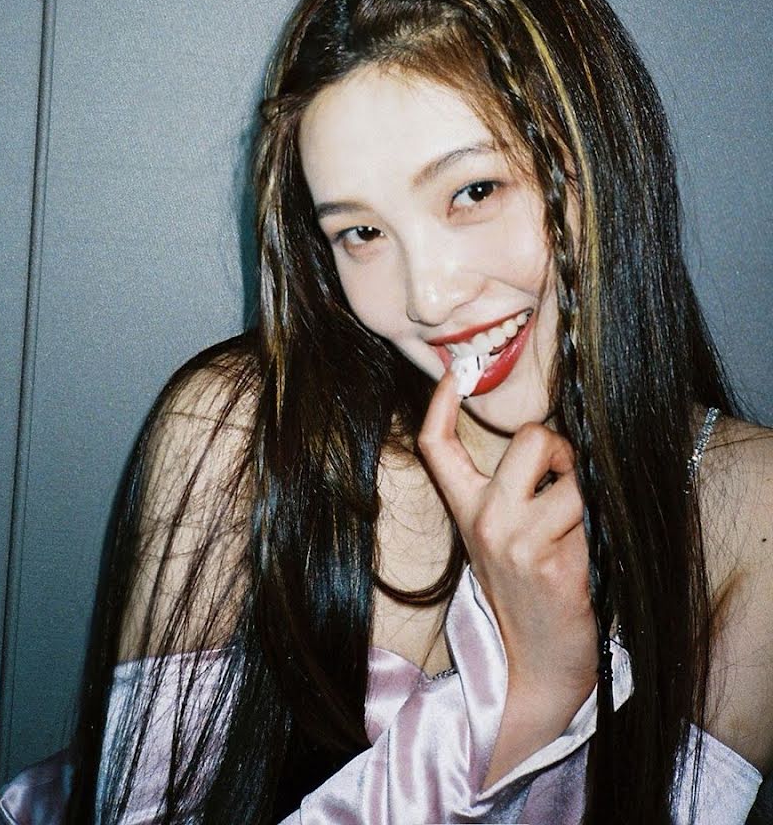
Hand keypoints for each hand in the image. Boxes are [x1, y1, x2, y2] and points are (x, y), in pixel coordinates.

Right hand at [418, 371, 597, 784]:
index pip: (437, 447)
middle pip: (531, 438)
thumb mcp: (500, 539)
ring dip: (591, 498)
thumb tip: (548, 437)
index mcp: (467, 511)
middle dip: (562, 447)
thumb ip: (510, 491)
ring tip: (582, 531)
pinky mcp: (558, 564)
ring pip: (577, 479)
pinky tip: (591, 561)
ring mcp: (520, 542)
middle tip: (566, 478)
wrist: (537, 667)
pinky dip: (603, 532)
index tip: (457, 373)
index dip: (441, 403)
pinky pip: (597, 518)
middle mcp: (487, 522)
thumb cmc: (527, 592)